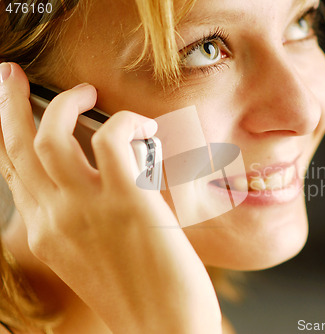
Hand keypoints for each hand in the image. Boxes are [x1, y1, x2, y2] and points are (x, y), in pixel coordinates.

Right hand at [0, 63, 220, 333]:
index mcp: (47, 232)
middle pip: (19, 148)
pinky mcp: (130, 203)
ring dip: (69, 103)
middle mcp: (57, 218)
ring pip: (53, 135)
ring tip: (90, 95)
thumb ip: (83, 218)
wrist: (163, 329)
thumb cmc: (138, 292)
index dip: (8, 134)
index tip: (11, 107)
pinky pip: (112, 140)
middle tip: (13, 75)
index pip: (15, 171)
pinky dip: (127, 122)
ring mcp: (89, 210)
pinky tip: (145, 128)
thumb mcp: (94, 255)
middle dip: (9, 103)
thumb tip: (101, 177)